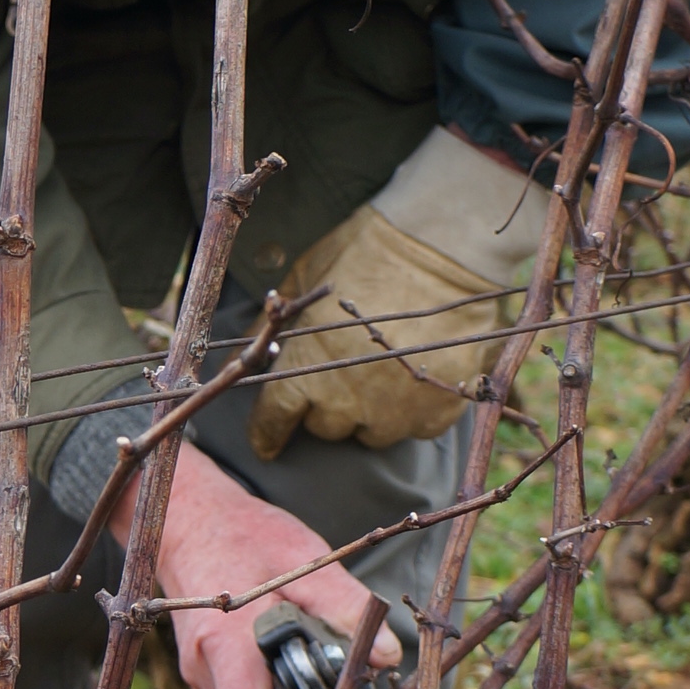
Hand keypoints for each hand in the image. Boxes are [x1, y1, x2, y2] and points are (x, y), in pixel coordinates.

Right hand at [111, 440, 397, 688]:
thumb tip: (388, 656)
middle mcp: (204, 668)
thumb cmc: (245, 536)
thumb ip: (346, 607)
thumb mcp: (304, 560)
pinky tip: (290, 668)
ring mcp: (197, 673)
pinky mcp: (201, 671)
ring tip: (318, 685)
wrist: (187, 521)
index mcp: (226, 643)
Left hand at [245, 199, 493, 461]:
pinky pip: (415, 427)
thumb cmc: (366, 255)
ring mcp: (396, 415)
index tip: (268, 438)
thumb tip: (247, 356)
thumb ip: (273, 329)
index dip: (268, 430)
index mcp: (307, 377)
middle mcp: (348, 406)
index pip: (275, 422)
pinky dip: (412, 409)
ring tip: (381, 371)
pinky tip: (415, 373)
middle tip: (341, 370)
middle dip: (327, 405)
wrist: (443, 250)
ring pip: (371, 433)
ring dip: (369, 411)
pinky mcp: (437, 414)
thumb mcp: (304, 282)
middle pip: (325, 428)